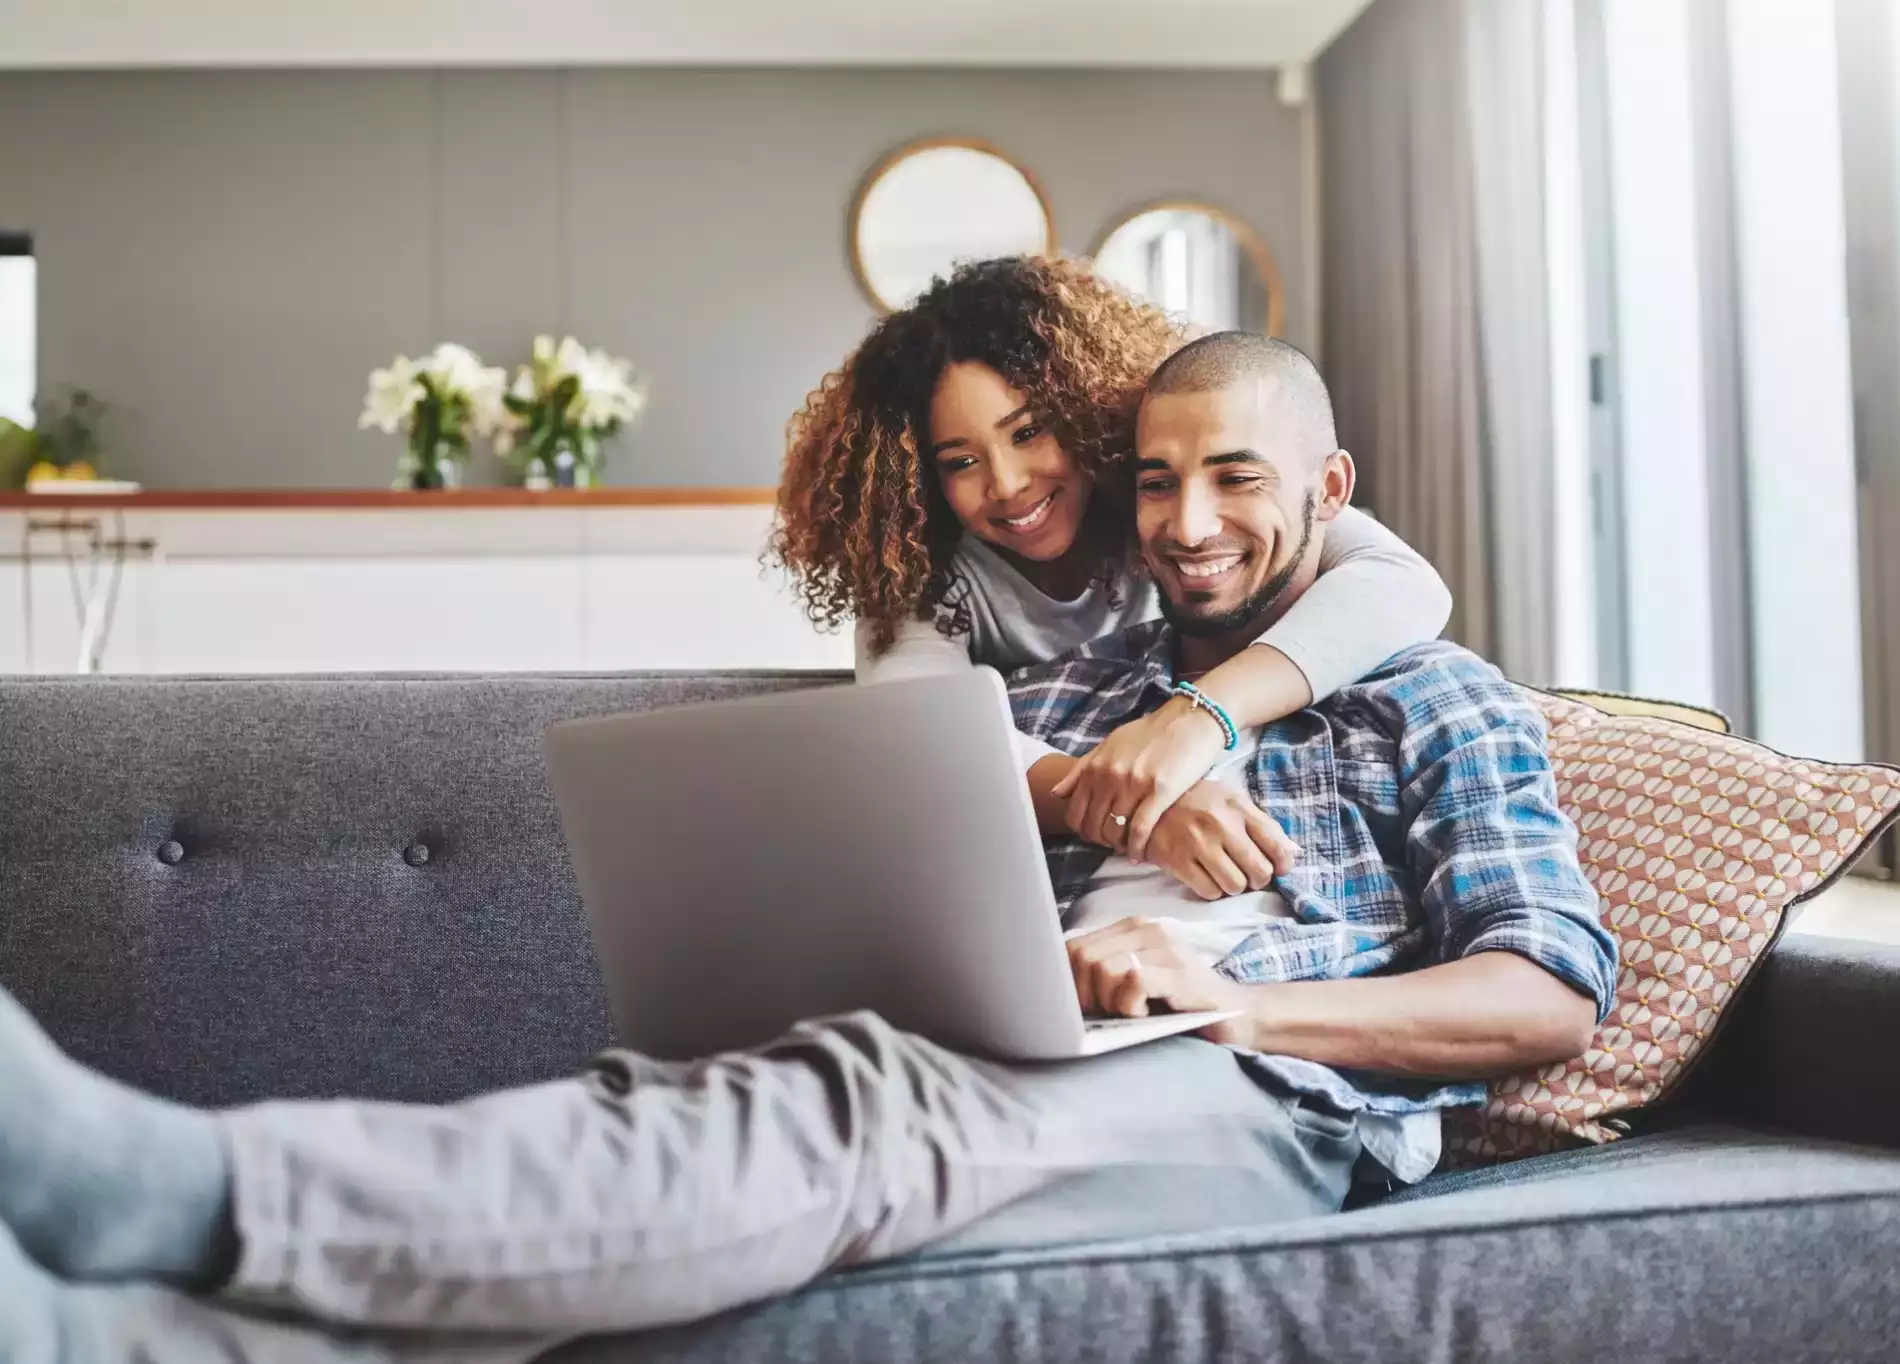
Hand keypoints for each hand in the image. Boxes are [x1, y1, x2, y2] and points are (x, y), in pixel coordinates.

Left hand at [1051, 697, 1227, 856]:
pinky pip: (1140, 830)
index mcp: (1095, 766)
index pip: (1075, 813)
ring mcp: (1134, 785)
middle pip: (1094, 825)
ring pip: (1115, 830)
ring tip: (1126, 849)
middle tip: (1112, 845)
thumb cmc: (1150, 732)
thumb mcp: (1109, 744)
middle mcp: (1110, 776)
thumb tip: (1056, 794)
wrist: (1188, 720)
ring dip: (1119, 846)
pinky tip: (1140, 855)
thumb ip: (1082, 769)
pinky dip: (1138, 848)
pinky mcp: (1160, 792)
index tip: (1094, 837)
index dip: (1082, 831)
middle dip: (1101, 841)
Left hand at [1066, 917, 1256, 1046]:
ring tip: (1128, 1014)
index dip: (1067, 981)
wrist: (1237, 1015)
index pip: (1072, 946)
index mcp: (1131, 928)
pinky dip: (1128, 1005)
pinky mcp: (1179, 974)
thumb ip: (1102, 972)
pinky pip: (1132, 980)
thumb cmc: (1179, 1004)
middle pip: (1081, 956)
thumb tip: (1056, 986)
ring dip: (1106, 1002)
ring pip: (1102, 967)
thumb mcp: (1133, 981)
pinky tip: (1142, 1016)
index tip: (1083, 1006)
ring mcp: (1165, 949)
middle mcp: (1148, 929)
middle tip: (1107, 1014)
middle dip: (1083, 994)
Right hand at [1141, 779, 1299, 900]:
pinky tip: (1207, 877)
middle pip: (1259, 872)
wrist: (1149, 802)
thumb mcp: (1232, 800)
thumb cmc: (1198, 801)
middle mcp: (1221, 825)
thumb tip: (1293, 853)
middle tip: (1248, 874)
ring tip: (1226, 875)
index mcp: (1238, 808)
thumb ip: (1263, 824)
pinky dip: (1213, 890)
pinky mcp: (1178, 861)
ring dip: (1235, 887)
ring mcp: (1198, 844)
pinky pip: (1209, 891)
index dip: (1282, 865)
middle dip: (1258, 879)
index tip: (1275, 868)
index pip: (1277, 847)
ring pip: (1235, 886)